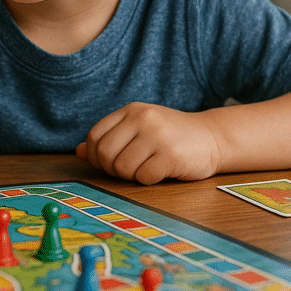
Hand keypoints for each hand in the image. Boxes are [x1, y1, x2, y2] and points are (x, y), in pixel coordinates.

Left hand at [75, 102, 221, 184]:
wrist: (212, 138)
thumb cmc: (170, 136)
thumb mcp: (139, 129)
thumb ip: (111, 138)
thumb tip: (78, 152)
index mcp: (131, 110)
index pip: (95, 136)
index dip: (95, 156)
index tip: (107, 164)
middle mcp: (143, 118)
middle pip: (105, 153)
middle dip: (112, 169)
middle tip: (128, 170)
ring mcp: (157, 135)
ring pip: (122, 168)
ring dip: (131, 176)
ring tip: (146, 168)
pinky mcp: (170, 155)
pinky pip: (144, 177)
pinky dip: (148, 180)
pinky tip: (160, 171)